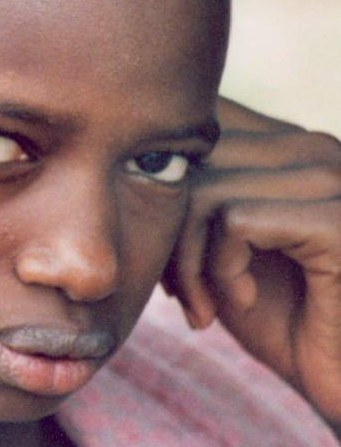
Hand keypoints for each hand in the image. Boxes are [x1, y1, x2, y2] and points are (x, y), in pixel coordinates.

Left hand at [164, 97, 340, 426]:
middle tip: (179, 290)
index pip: (195, 132)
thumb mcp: (219, 249)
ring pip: (205, 192)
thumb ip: (190, 202)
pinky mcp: (335, 221)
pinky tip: (243, 300)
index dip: (165, 195)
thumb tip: (126, 171)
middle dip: (169, 231)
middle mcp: (313, 149)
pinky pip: (234, 221)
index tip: (170, 261)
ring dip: (188, 260)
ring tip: (204, 304)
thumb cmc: (279, 314)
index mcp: (288, 145)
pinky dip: (222, 268)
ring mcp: (330, 180)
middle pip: (193, 160)